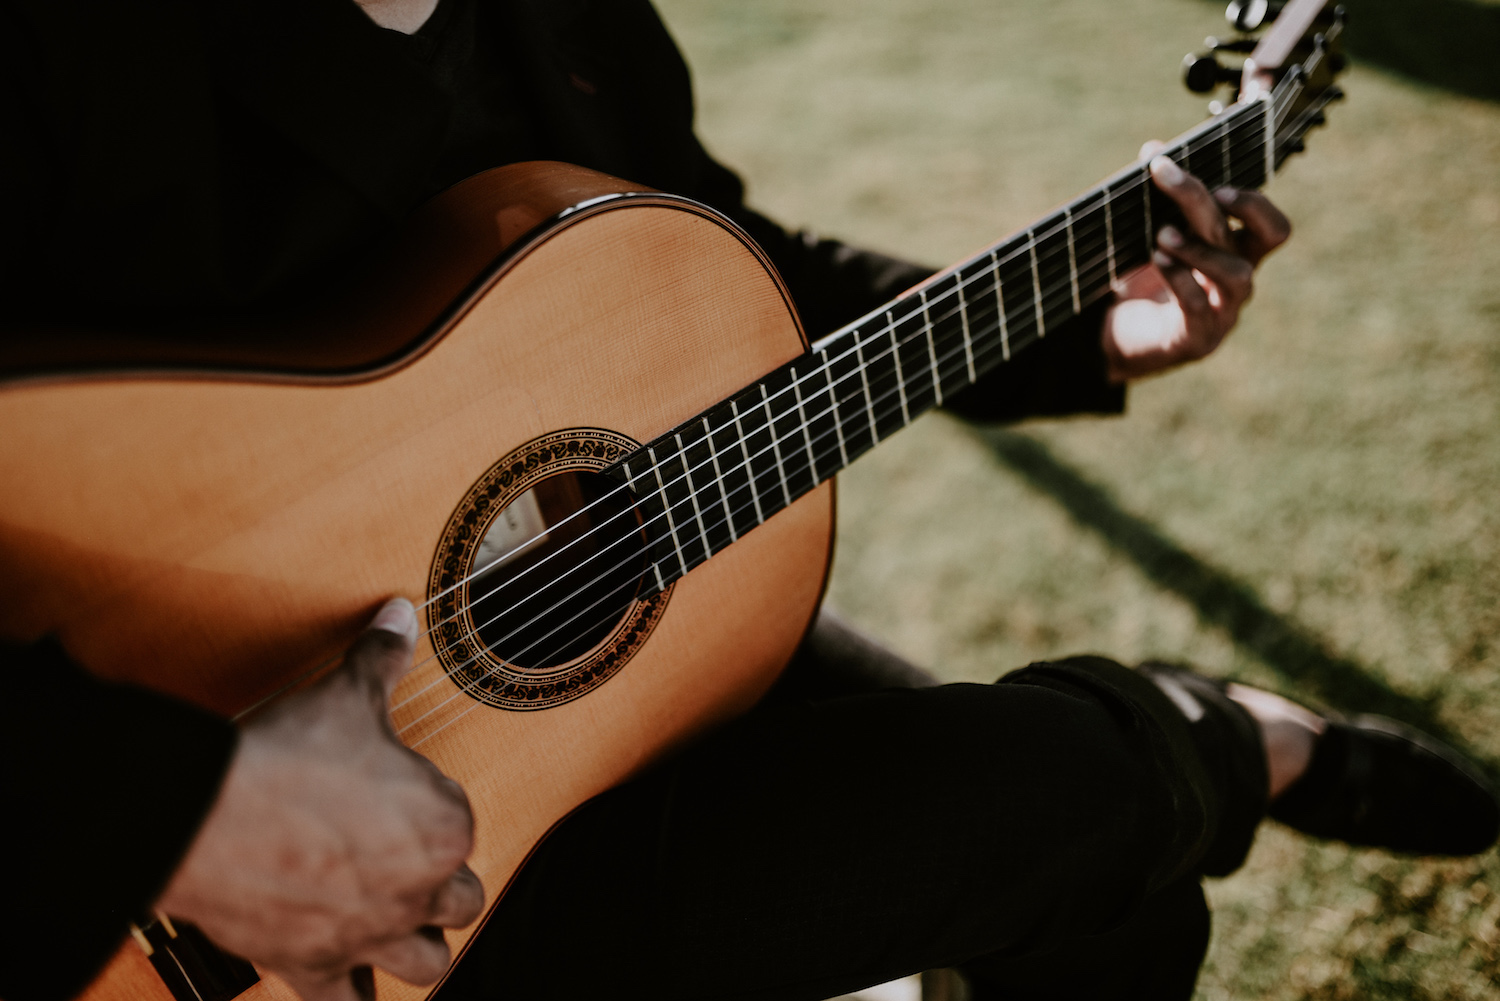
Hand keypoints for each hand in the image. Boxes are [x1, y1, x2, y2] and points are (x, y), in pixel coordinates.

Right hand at [157, 598, 483, 1000]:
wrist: (207, 813)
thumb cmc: (288, 754)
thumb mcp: (346, 695)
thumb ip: (382, 658)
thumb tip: (400, 615)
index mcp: (445, 826)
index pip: (461, 824)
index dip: (431, 807)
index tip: (395, 792)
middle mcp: (420, 891)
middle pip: (461, 899)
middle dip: (440, 880)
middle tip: (403, 856)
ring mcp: (370, 936)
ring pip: (429, 963)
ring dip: (421, 945)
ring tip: (397, 921)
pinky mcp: (315, 967)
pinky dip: (355, 998)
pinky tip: (348, 982)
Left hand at [1100, 141, 1290, 381]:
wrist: (1113, 336)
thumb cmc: (1141, 280)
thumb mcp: (1149, 234)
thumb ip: (1157, 196)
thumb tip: (1153, 148)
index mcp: (1237, 253)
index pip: (1271, 227)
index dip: (1254, 201)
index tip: (1214, 175)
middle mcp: (1238, 280)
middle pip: (1251, 236)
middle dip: (1207, 199)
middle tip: (1167, 175)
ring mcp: (1222, 312)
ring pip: (1237, 275)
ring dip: (1200, 247)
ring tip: (1161, 233)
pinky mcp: (1197, 338)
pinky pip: (1199, 307)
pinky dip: (1180, 279)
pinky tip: (1157, 260)